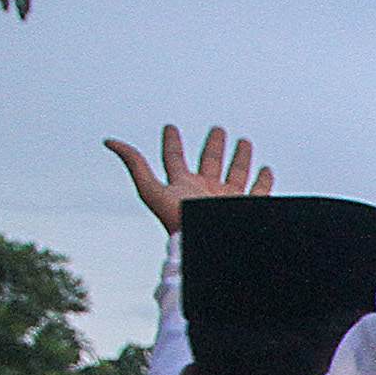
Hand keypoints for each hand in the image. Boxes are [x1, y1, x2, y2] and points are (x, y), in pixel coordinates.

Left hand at [104, 123, 270, 232]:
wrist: (207, 246)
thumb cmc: (179, 222)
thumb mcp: (151, 189)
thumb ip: (134, 164)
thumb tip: (110, 141)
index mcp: (182, 185)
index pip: (175, 158)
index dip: (171, 142)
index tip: (170, 128)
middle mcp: (204, 191)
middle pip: (209, 162)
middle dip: (213, 145)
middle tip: (217, 129)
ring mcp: (226, 199)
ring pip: (236, 172)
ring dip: (239, 157)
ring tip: (243, 141)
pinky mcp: (246, 208)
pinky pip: (258, 191)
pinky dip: (263, 180)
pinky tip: (265, 169)